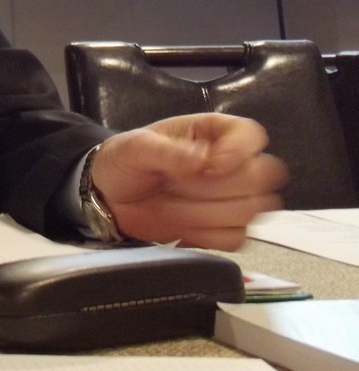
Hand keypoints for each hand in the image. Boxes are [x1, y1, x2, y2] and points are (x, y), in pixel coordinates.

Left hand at [91, 113, 287, 249]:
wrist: (109, 197)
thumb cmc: (124, 161)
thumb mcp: (135, 148)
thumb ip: (168, 152)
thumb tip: (203, 161)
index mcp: (214, 132)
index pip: (252, 136)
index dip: (238, 152)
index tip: (209, 166)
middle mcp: (231, 163)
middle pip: (261, 176)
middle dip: (216, 187)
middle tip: (177, 185)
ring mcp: (232, 198)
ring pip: (251, 210)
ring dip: (205, 213)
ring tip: (170, 204)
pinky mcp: (225, 228)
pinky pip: (236, 238)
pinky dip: (206, 237)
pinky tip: (181, 227)